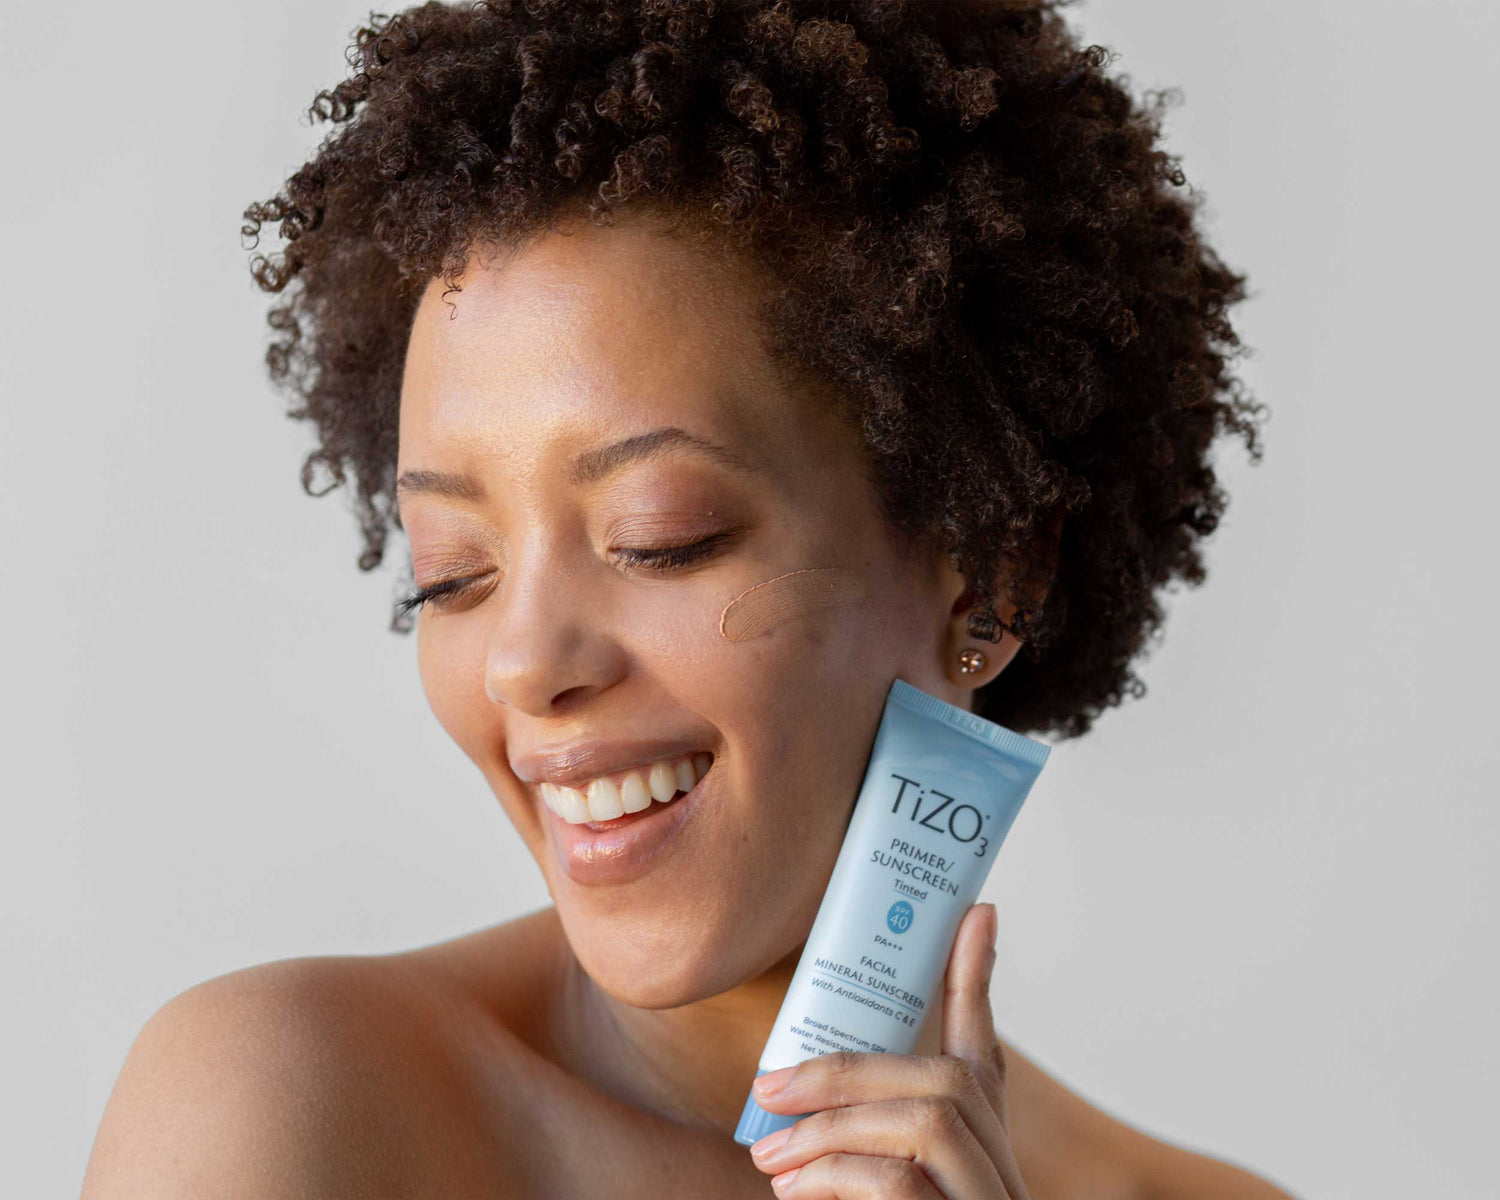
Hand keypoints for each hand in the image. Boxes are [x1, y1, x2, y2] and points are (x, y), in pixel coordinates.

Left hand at [748, 903, 1027, 1197]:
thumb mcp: (884, 1177)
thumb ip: (863, 1125)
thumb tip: (809, 1068)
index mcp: (979, 1149)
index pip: (983, 1053)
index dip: (977, 981)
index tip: (976, 911)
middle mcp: (1000, 1171)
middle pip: (946, 1082)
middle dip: (846, 1074)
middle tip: (768, 1090)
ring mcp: (989, 1199)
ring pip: (923, 1124)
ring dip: (829, 1130)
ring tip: (770, 1157)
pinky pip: (897, 1183)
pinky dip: (834, 1176)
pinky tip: (796, 1192)